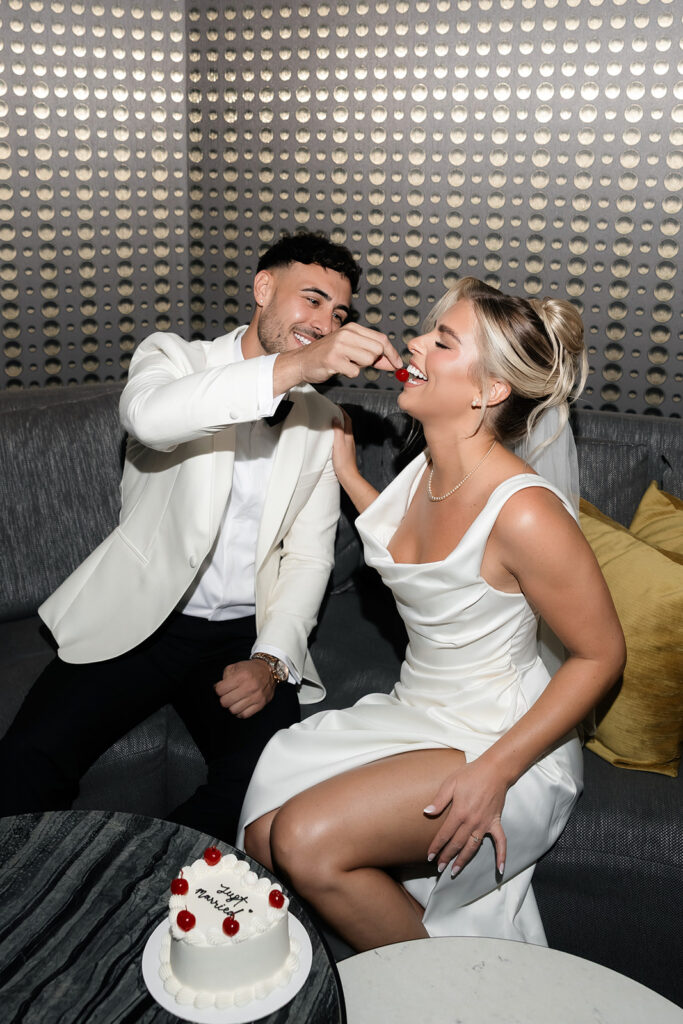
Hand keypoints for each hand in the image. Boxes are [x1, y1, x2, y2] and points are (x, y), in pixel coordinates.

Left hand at [214, 659, 276, 718]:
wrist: (269, 670)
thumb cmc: (251, 669)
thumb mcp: (236, 666)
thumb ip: (225, 676)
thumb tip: (217, 688)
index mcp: (241, 676)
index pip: (220, 690)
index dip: (218, 690)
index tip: (221, 689)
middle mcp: (249, 687)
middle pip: (225, 702)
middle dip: (224, 699)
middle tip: (227, 695)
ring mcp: (256, 697)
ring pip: (234, 710)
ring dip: (232, 706)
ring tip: (235, 701)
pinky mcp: (261, 704)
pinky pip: (244, 715)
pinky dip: (240, 712)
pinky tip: (241, 705)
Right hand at [301, 323, 401, 381]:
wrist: (302, 361)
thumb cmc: (327, 355)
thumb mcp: (351, 349)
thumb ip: (372, 354)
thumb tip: (392, 362)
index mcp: (352, 329)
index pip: (381, 339)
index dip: (392, 353)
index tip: (398, 363)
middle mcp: (346, 334)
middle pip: (378, 349)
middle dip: (374, 360)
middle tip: (359, 362)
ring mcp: (339, 346)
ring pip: (368, 360)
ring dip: (361, 366)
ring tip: (347, 363)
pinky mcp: (333, 360)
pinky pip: (355, 371)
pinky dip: (350, 373)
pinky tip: (339, 368)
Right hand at [332, 408, 357, 484]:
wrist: (347, 475)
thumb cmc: (343, 461)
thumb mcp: (338, 443)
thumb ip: (338, 430)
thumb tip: (336, 418)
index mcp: (349, 436)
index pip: (347, 420)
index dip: (343, 412)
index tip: (337, 407)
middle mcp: (350, 440)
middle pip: (346, 425)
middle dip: (341, 417)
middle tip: (333, 412)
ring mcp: (348, 446)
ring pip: (344, 432)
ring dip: (339, 425)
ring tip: (332, 422)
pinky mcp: (345, 451)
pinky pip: (341, 438)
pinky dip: (337, 434)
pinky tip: (332, 437)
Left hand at [424, 758, 507, 877]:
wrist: (494, 770)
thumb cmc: (470, 774)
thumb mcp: (450, 783)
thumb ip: (439, 800)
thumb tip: (426, 812)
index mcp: (459, 812)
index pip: (445, 834)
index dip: (436, 846)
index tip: (429, 857)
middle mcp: (472, 822)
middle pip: (457, 844)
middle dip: (447, 857)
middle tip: (439, 868)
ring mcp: (485, 824)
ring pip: (473, 847)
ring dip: (464, 860)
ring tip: (455, 871)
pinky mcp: (496, 822)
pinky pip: (500, 842)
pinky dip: (501, 855)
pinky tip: (500, 869)